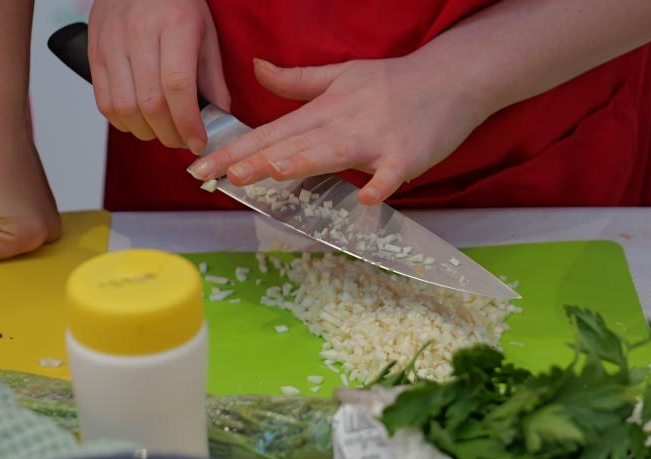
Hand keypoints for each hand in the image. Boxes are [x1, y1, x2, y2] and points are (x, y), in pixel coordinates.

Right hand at [88, 0, 229, 153]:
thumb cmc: (176, 4)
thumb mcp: (206, 34)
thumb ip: (213, 79)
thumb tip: (220, 119)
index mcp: (174, 25)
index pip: (178, 85)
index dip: (188, 123)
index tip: (198, 142)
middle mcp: (139, 32)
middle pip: (150, 102)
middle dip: (169, 134)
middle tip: (182, 140)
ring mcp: (112, 42)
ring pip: (124, 107)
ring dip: (146, 132)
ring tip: (162, 131)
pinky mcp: (94, 52)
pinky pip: (103, 101)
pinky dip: (122, 121)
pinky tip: (140, 121)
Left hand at [186, 55, 486, 204]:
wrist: (449, 78)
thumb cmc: (392, 82)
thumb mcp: (339, 75)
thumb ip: (295, 81)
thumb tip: (255, 69)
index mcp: (322, 110)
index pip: (269, 133)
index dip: (234, 151)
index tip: (201, 168)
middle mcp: (341, 124)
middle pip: (294, 144)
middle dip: (258, 160)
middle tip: (224, 176)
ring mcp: (374, 139)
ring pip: (335, 152)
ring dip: (307, 161)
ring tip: (276, 171)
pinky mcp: (406, 154)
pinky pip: (392, 174)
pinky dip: (381, 184)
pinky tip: (367, 198)